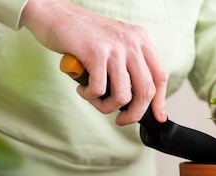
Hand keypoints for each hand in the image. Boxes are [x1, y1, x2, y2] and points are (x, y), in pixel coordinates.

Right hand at [21, 0, 167, 125]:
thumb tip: (138, 102)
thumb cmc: (83, 36)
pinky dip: (89, 96)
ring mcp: (114, 47)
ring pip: (123, 96)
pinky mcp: (96, 53)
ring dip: (106, 106)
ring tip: (94, 99)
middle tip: (121, 120)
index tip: (157, 117)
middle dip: (134, 113)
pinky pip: (99, 90)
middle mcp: (132, 42)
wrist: (56, 14)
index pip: (159, 76)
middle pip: (146, 90)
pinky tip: (82, 88)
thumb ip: (128, 66)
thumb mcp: (115, 45)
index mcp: (140, 40)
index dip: (159, 101)